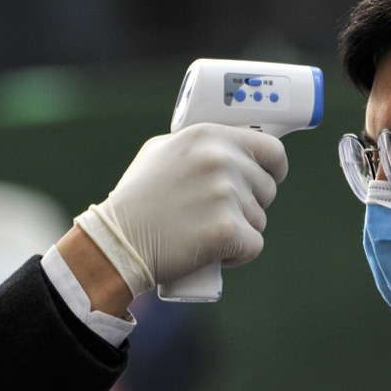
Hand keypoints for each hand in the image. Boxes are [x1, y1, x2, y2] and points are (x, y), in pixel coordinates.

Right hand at [75, 124, 287, 296]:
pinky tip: (212, 252)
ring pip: (259, 220)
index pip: (271, 149)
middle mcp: (220, 160)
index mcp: (208, 136)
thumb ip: (199, 146)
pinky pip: (254, 245)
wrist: (117, 241)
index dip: (273, 169)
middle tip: (216, 215)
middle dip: (249, 205)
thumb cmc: (136, 199)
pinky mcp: (227, 230)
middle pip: (267, 189)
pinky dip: (237, 254)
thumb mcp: (160, 152)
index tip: (267, 180)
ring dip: (239, 231)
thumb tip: (232, 147)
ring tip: (204, 232)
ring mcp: (225, 195)